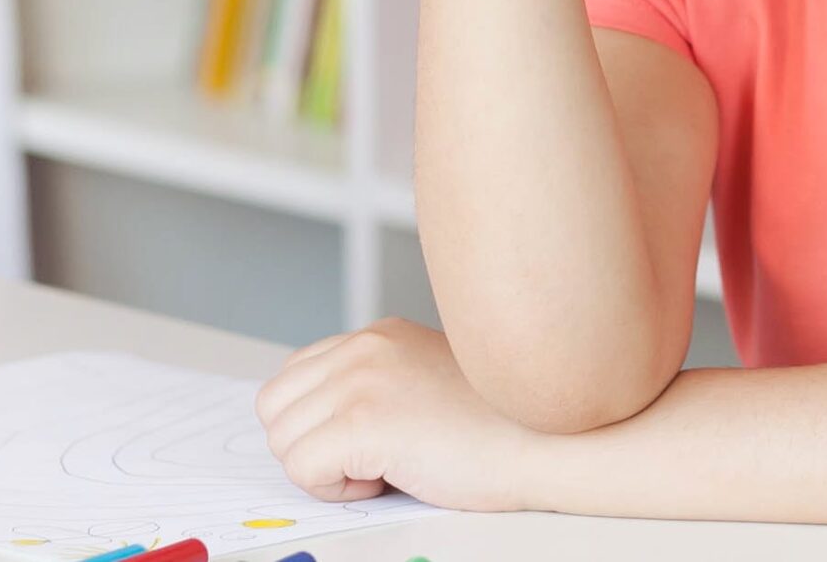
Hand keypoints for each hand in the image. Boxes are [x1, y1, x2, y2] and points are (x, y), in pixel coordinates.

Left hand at [257, 316, 537, 511]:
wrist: (551, 440)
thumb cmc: (499, 426)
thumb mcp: (426, 381)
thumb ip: (376, 382)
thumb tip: (324, 421)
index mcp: (378, 336)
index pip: (294, 378)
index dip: (319, 422)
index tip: (367, 439)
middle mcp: (364, 347)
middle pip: (275, 408)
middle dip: (312, 444)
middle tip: (372, 456)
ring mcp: (362, 380)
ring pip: (282, 441)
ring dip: (324, 467)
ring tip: (385, 463)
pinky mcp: (364, 422)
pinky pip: (302, 470)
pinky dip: (337, 489)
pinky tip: (389, 476)